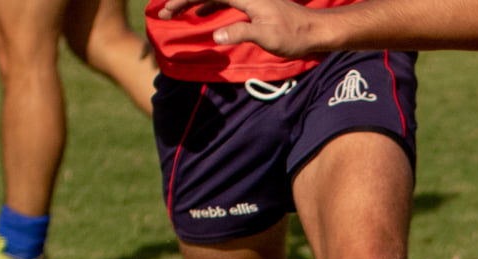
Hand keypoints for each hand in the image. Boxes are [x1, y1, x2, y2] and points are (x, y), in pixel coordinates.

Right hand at [155, 0, 319, 57]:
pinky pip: (223, 0)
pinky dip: (208, 5)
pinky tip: (199, 14)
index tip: (166, 11)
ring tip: (174, 13)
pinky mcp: (252, 3)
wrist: (315, 30)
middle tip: (162, 13)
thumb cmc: (293, 35)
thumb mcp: (267, 37)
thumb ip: (240, 33)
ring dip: (193, 2)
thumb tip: (215, 36)